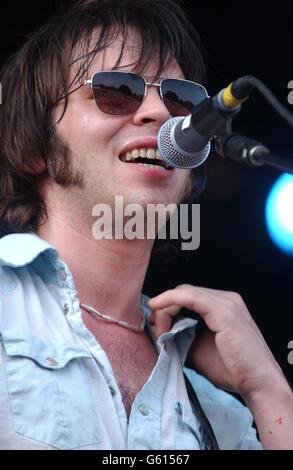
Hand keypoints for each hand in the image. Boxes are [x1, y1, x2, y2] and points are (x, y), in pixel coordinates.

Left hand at [148, 284, 284, 398]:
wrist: (258, 383)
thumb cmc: (231, 368)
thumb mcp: (199, 347)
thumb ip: (183, 334)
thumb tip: (162, 329)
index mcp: (223, 305)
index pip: (188, 296)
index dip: (168, 306)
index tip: (156, 324)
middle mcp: (227, 299)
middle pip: (185, 291)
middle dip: (165, 307)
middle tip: (156, 328)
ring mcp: (227, 303)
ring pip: (185, 292)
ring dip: (167, 308)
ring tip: (160, 330)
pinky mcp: (224, 311)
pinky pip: (191, 297)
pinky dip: (171, 300)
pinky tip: (159, 308)